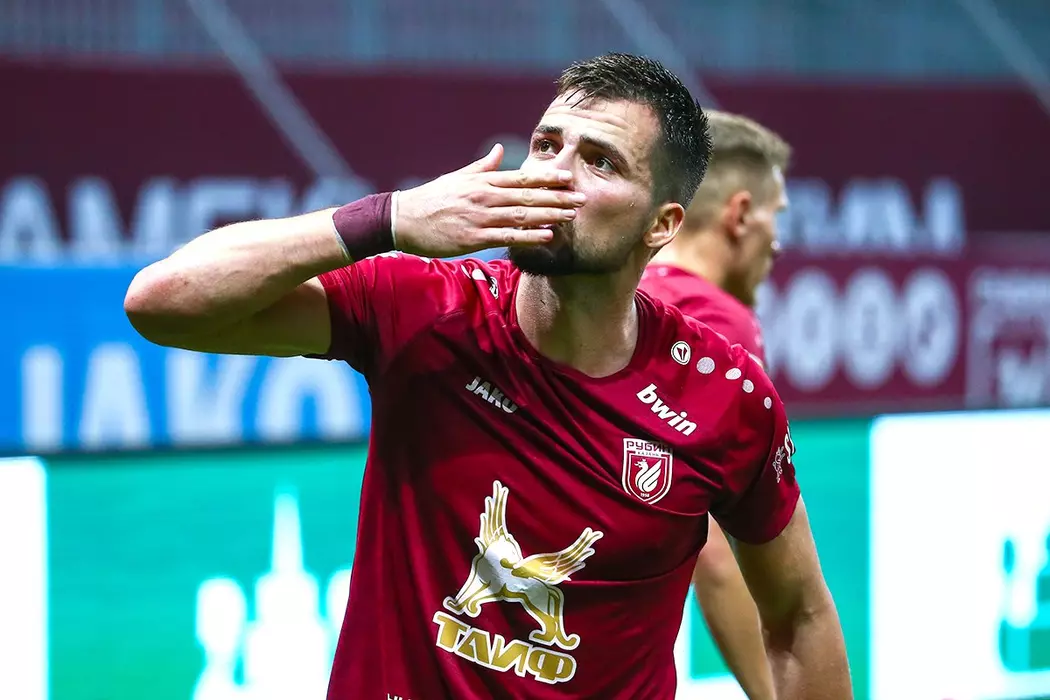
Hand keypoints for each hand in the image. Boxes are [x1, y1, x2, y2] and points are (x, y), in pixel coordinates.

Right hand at [394, 143, 585, 256]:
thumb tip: (500, 151)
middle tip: (582, 199)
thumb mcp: (457, 177)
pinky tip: (548, 236)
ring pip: (522, 216)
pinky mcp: (474, 238)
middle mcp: (485, 197)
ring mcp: (480, 217)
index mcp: (483, 181)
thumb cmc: (431, 198)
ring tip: (572, 216)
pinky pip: (508, 237)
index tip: (569, 178)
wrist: (403, 219)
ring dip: (550, 216)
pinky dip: (529, 237)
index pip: (522, 178)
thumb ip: (483, 166)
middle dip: (557, 197)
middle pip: (528, 197)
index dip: (548, 178)